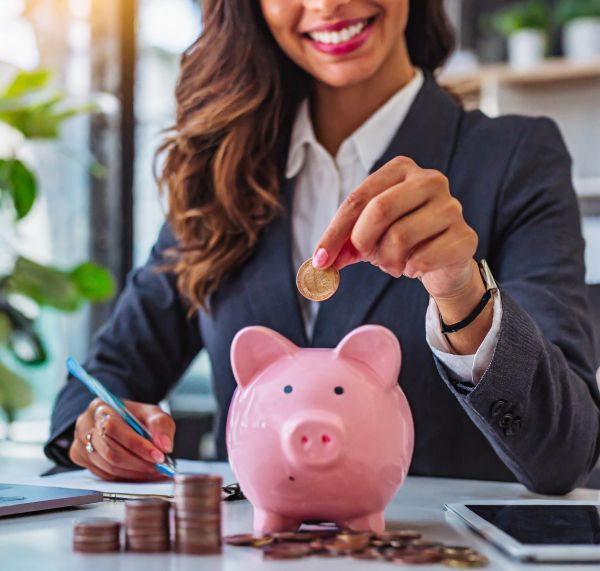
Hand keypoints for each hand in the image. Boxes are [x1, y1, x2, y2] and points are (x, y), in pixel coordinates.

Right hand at [69, 398, 175, 480]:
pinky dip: (123, 476)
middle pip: (110, 450)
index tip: (158, 456)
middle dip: (138, 462)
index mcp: (101, 407)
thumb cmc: (134, 417)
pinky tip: (138, 472)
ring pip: (107, 465)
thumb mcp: (152, 414)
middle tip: (158, 467)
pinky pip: (102, 474)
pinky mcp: (79, 457)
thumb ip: (161, 425)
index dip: (138, 445)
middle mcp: (85, 424)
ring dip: (133, 472)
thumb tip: (164, 445)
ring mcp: (79, 442)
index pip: (115, 428)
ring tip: (152, 470)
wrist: (119, 421)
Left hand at [312, 156, 477, 298]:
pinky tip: (415, 266)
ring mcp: (452, 207)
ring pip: (400, 237)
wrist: (444, 263)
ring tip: (393, 262)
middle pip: (379, 210)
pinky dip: (410, 270)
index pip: (358, 198)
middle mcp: (430, 180)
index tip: (320, 260)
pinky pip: (422, 259)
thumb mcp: (369, 235)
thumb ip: (345, 242)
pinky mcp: (465, 237)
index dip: (334, 232)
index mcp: (402, 169)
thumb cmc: (403, 240)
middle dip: (363, 242)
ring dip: (387, 260)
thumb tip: (322, 261)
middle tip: (366, 257)